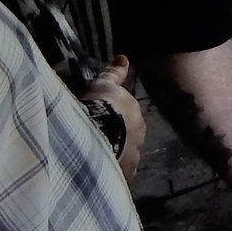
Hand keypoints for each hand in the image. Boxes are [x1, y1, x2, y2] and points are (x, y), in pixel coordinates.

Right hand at [79, 54, 143, 182]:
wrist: (96, 133)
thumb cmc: (99, 106)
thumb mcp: (103, 85)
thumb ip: (113, 73)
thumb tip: (123, 57)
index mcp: (136, 117)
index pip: (129, 119)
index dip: (116, 119)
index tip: (103, 121)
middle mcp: (139, 138)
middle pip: (128, 138)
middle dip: (116, 138)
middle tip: (95, 138)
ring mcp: (132, 157)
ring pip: (124, 157)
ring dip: (113, 156)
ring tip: (92, 157)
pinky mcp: (122, 174)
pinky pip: (116, 173)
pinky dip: (109, 171)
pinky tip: (94, 173)